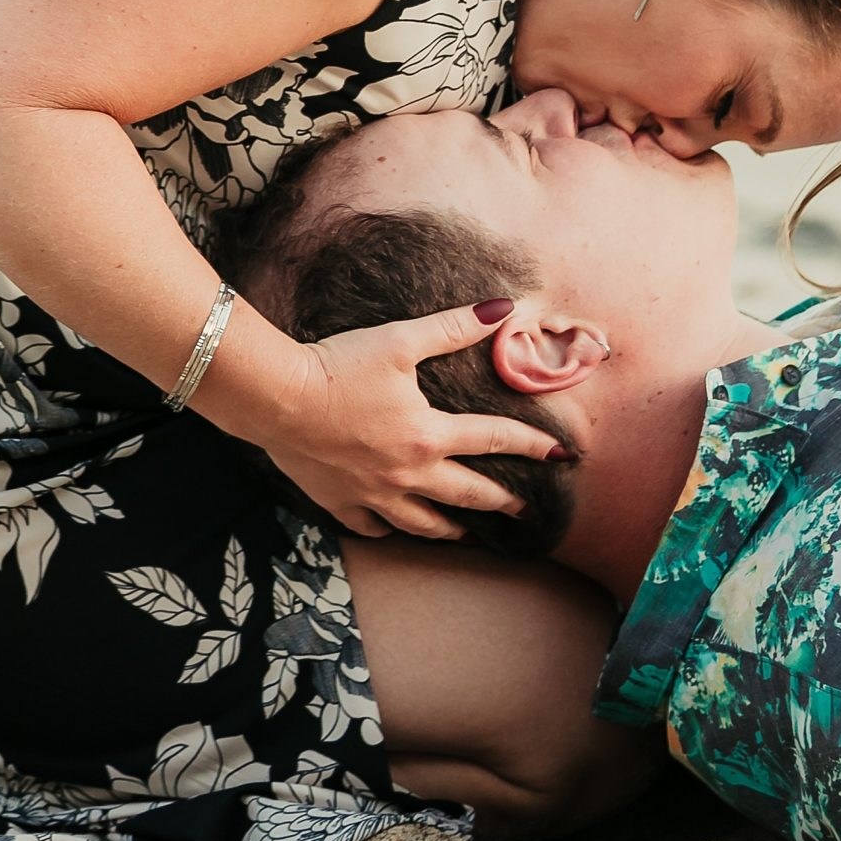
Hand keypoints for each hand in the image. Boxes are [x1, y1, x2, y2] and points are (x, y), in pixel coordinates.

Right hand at [261, 301, 571, 541]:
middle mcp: (408, 474)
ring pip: (423, 523)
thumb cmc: (340, 365)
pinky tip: (395, 526)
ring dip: (452, 527)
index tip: (562, 455)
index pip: (494, 440)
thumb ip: (454, 327)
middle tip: (525, 509)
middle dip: (502, 501)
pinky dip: (389, 529)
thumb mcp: (401, 340)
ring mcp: (374, 495)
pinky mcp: (341, 503)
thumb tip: (502, 309)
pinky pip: (373, 527)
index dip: (532, 445)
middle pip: (467, 494)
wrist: (278, 398)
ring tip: (468, 532)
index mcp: (428, 434)